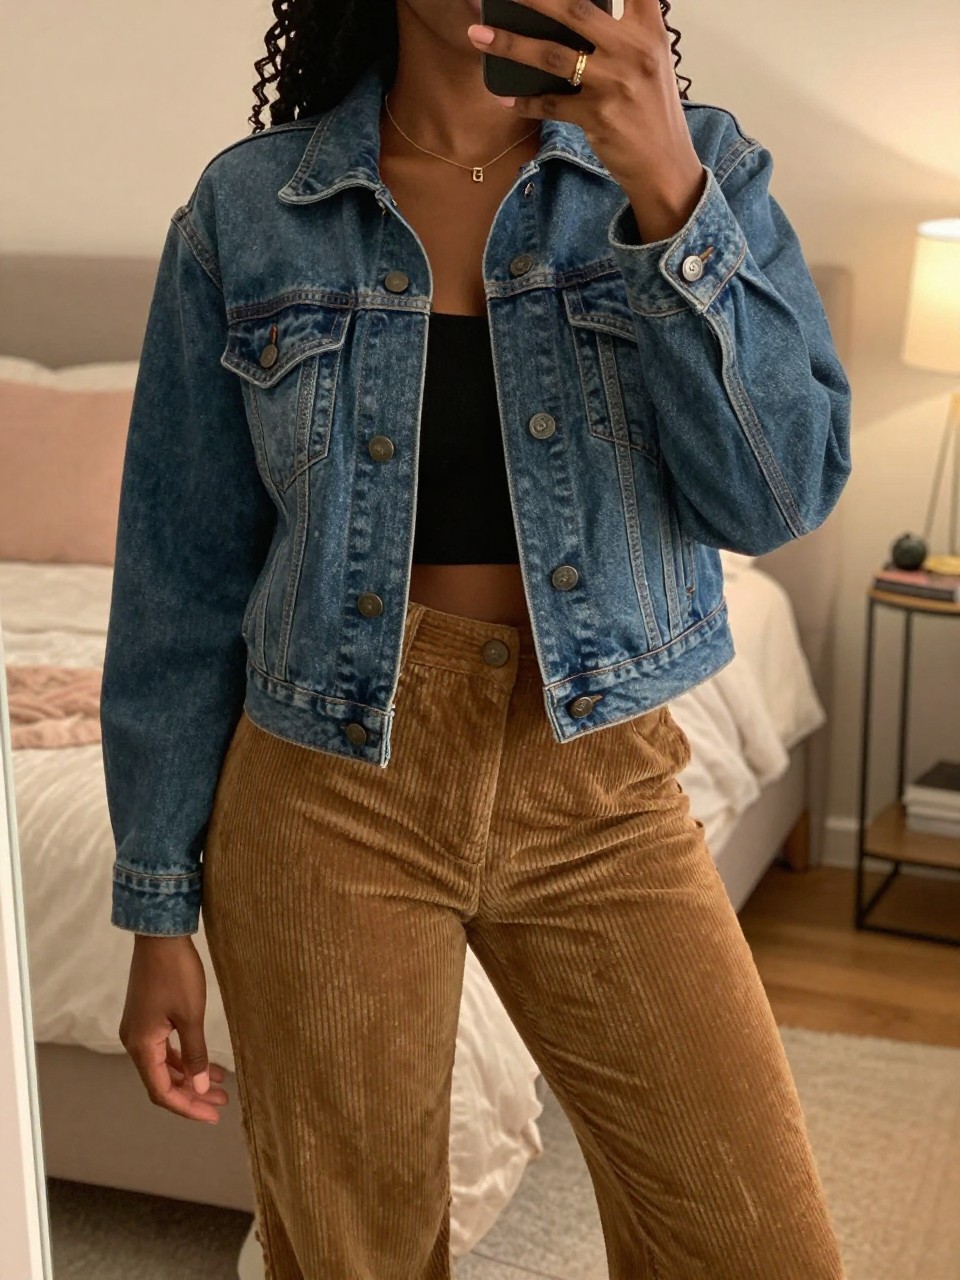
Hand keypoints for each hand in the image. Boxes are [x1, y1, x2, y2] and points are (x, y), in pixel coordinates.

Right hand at [118, 934, 228, 1123]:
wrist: (160, 936)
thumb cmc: (176, 974)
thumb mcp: (191, 1016)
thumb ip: (195, 1055)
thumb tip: (201, 1088)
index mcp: (141, 1046)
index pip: (162, 1091)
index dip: (187, 1107)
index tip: (213, 1115)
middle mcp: (135, 1042)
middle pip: (162, 1082)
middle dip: (192, 1095)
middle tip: (222, 1103)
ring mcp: (139, 1029)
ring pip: (164, 1065)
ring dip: (190, 1077)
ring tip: (221, 1085)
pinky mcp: (147, 1017)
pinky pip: (164, 1049)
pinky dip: (184, 1059)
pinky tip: (205, 1063)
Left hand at [467, 0, 705, 240]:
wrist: (664, 164)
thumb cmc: (652, 111)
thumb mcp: (650, 62)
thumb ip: (622, 33)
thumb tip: (573, 16)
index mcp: (649, 30)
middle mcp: (632, 50)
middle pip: (575, 9)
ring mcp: (613, 83)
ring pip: (552, 55)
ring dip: (510, 44)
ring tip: (478, 35)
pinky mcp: (597, 115)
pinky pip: (550, 104)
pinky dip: (525, 102)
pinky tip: (504, 98)